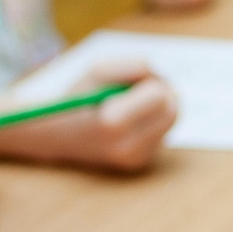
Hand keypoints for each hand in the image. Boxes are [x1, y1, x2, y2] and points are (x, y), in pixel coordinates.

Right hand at [0, 60, 177, 172]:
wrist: (59, 136)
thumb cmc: (79, 99)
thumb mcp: (98, 71)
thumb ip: (131, 67)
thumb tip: (160, 78)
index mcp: (113, 122)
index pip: (160, 96)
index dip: (151, 82)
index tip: (136, 80)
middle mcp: (127, 146)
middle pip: (173, 111)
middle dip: (163, 93)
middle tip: (143, 86)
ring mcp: (135, 159)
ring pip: (171, 122)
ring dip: (160, 106)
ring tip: (133, 102)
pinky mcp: (140, 164)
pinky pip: (162, 133)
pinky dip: (154, 121)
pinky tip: (131, 120)